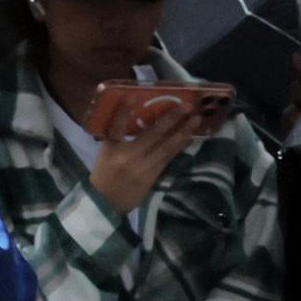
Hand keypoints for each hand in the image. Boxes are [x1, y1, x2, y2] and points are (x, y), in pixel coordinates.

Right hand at [87, 91, 208, 214]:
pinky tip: (189, 138)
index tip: (132, 96)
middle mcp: (128, 157)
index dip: (124, 112)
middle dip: (170, 119)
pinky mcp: (152, 177)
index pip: (116, 127)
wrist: (106, 203)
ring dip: (182, 132)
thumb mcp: (105, 153)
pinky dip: (179, 147)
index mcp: (111, 149)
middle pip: (151, 135)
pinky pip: (168, 159)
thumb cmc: (104, 174)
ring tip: (196, 120)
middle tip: (186, 106)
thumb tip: (137, 117)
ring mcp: (143, 168)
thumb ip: (118, 138)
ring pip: (166, 147)